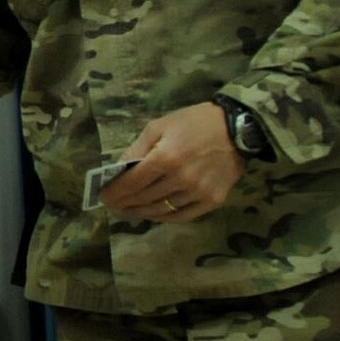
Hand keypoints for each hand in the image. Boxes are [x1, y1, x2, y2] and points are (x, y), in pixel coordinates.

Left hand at [101, 103, 243, 222]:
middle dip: (124, 203)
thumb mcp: (159, 126)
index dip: (114, 192)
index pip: (132, 183)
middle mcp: (181, 179)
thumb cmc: (194, 123)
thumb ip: (137, 149)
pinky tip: (153, 214)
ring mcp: (199, 192)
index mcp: (165, 158)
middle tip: (113, 205)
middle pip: (144, 198)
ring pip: (162, 210)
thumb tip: (118, 169)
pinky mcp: (213, 200)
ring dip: (142, 212)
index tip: (102, 197)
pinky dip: (164, 217)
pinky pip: (183, 216)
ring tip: (129, 210)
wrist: (237, 129)